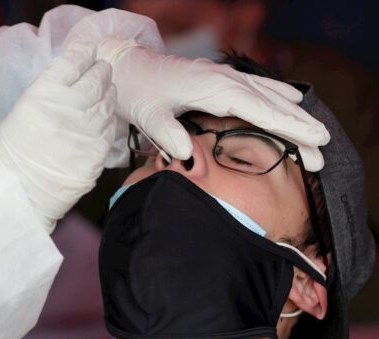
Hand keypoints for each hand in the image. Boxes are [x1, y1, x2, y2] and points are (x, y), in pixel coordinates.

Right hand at [0, 42, 115, 232]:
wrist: (18, 193)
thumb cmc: (11, 154)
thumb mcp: (21, 112)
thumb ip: (49, 95)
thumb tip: (71, 83)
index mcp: (44, 94)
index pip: (73, 62)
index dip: (84, 54)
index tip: (89, 52)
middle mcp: (69, 108)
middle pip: (96, 79)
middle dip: (101, 71)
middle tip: (102, 69)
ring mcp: (87, 130)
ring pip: (108, 102)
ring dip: (108, 93)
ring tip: (106, 90)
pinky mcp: (98, 152)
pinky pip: (110, 129)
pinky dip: (109, 119)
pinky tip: (105, 118)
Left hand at [97, 38, 328, 171]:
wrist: (127, 68)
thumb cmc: (137, 91)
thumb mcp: (148, 114)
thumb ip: (167, 134)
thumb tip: (187, 157)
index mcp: (215, 88)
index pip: (261, 110)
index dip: (290, 127)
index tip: (315, 141)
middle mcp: (226, 79)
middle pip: (272, 103)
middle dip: (299, 126)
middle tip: (322, 150)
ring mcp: (224, 77)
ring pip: (268, 94)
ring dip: (293, 113)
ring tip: (315, 131)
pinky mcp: (218, 80)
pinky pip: (256, 88)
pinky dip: (276, 97)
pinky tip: (290, 100)